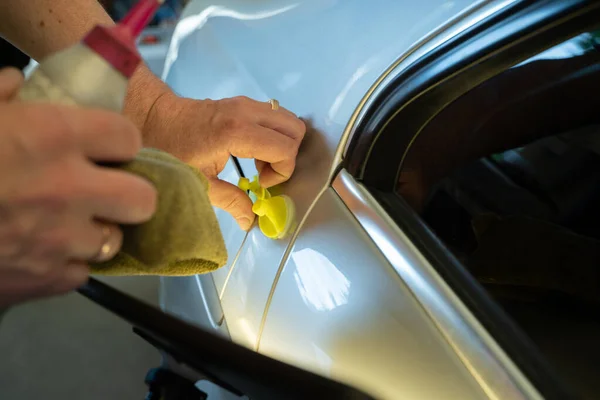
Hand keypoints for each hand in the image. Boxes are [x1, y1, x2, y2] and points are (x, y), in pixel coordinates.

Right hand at [0, 68, 156, 307]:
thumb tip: (15, 85)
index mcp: (52, 137)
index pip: (127, 137)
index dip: (119, 142)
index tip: (107, 147)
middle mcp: (71, 190)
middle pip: (142, 198)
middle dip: (128, 194)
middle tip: (105, 190)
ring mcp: (62, 242)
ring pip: (113, 241)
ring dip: (95, 232)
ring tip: (67, 224)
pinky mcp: (47, 281)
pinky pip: (81, 273)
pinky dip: (66, 264)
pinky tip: (42, 253)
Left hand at [142, 92, 305, 229]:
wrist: (154, 117)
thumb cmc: (170, 149)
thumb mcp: (199, 183)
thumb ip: (230, 202)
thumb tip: (251, 221)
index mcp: (236, 132)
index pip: (285, 148)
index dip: (282, 170)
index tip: (261, 183)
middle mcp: (246, 112)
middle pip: (295, 129)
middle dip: (287, 155)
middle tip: (264, 173)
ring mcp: (246, 103)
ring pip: (288, 120)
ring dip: (281, 144)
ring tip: (258, 162)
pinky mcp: (244, 102)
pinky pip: (275, 116)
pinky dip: (273, 134)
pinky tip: (252, 150)